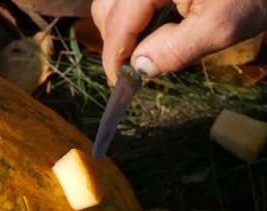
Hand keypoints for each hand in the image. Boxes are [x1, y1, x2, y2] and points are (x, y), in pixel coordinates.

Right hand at [91, 0, 266, 84]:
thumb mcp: (220, 26)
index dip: (114, 57)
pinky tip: (152, 28)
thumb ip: (176, 49)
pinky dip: (134, 16)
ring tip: (142, 49)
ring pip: (115, 3)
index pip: (118, 22)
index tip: (120, 85)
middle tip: (134, 67)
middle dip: (115, 41)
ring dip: (122, 28)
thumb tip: (138, 68)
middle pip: (107, 9)